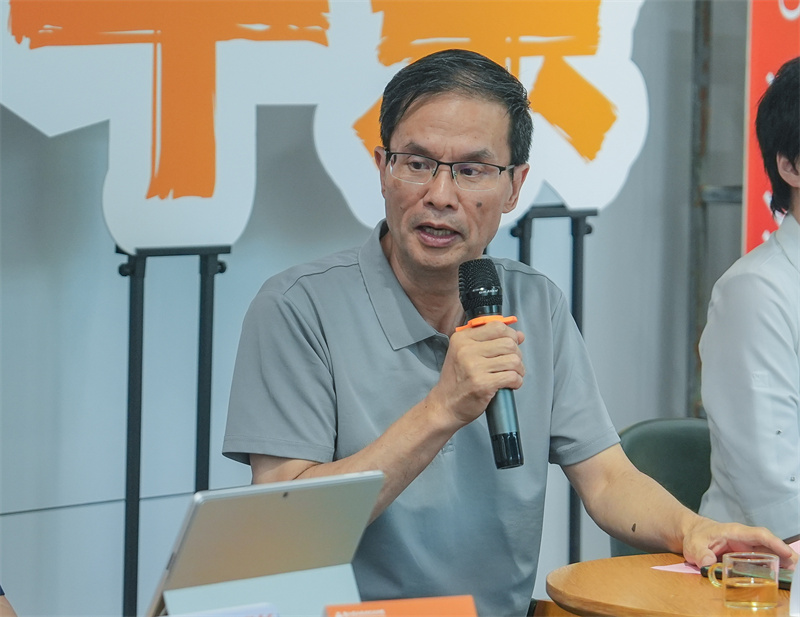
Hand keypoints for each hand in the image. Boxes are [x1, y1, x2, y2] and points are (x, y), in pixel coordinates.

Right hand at [430, 320, 524, 426]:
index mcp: (462, 338)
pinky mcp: (483, 384)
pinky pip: (512, 377)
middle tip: (511, 364)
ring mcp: (474, 367)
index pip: (497, 326)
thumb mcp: (466, 352)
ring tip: (511, 375)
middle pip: (509, 343)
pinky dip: (516, 381)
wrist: (445, 404)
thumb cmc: (458, 379)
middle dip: (517, 354)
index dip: (510, 335)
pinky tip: (510, 384)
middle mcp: (466, 350)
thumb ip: (491, 341)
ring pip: (513, 360)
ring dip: (518, 369)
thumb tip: (519, 335)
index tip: (510, 344)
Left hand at [682, 516, 798, 568]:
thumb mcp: (693, 545)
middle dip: (784, 554)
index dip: (774, 543)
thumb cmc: (694, 536)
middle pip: (768, 544)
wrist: (691, 533)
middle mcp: (743, 538)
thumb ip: (700, 554)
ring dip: (781, 560)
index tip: (787, 553)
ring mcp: (745, 546)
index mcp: (734, 532)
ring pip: (767, 551)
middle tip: (796, 567)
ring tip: (792, 572)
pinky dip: (772, 565)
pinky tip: (780, 573)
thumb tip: (709, 564)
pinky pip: (761, 558)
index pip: (758, 535)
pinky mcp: (744, 554)